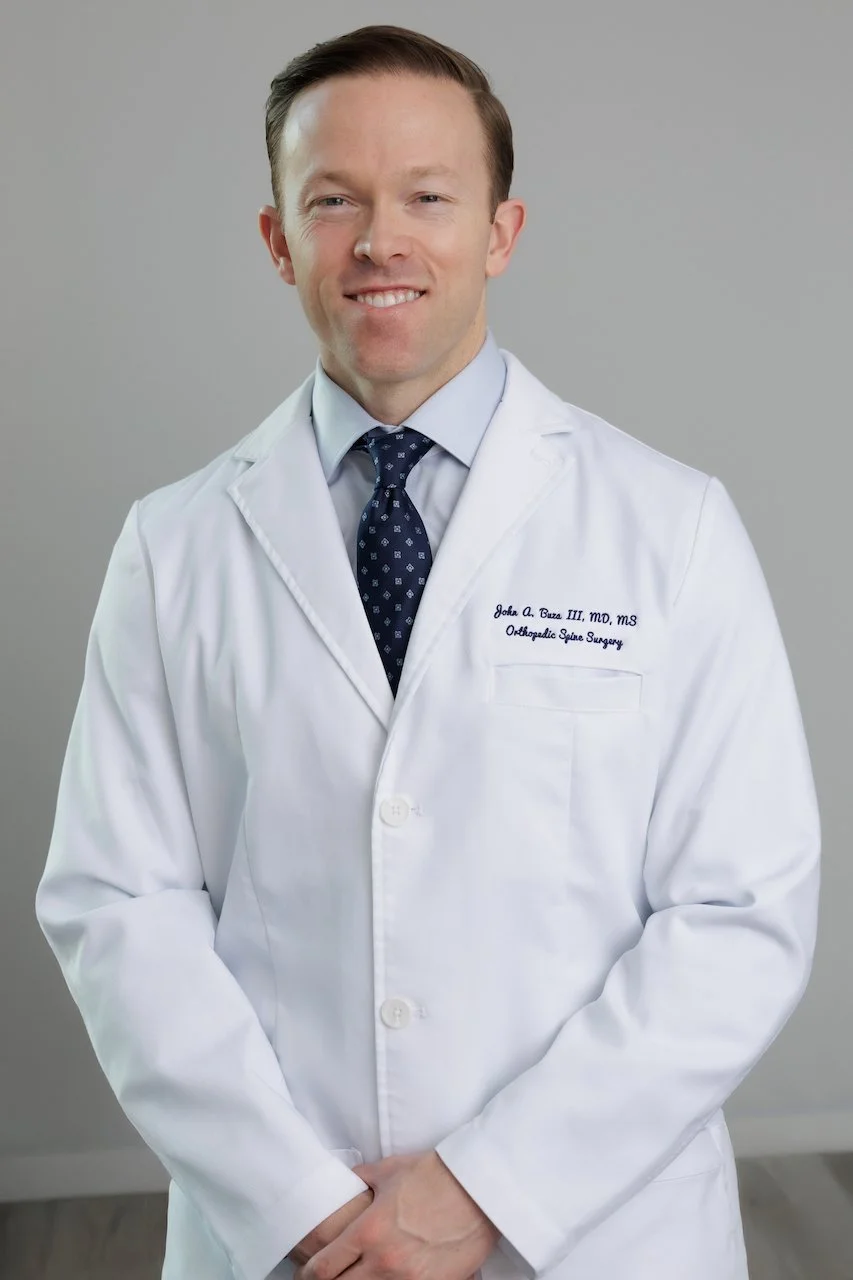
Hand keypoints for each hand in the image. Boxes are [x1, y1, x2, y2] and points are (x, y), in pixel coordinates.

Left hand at [294, 1150, 500, 1279]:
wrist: (479, 1188)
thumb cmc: (435, 1174)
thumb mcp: (389, 1170)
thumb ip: (361, 1179)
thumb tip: (346, 1181)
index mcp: (368, 1231)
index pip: (323, 1268)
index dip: (308, 1274)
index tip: (306, 1274)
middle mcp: (383, 1262)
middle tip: (329, 1277)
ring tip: (356, 1279)